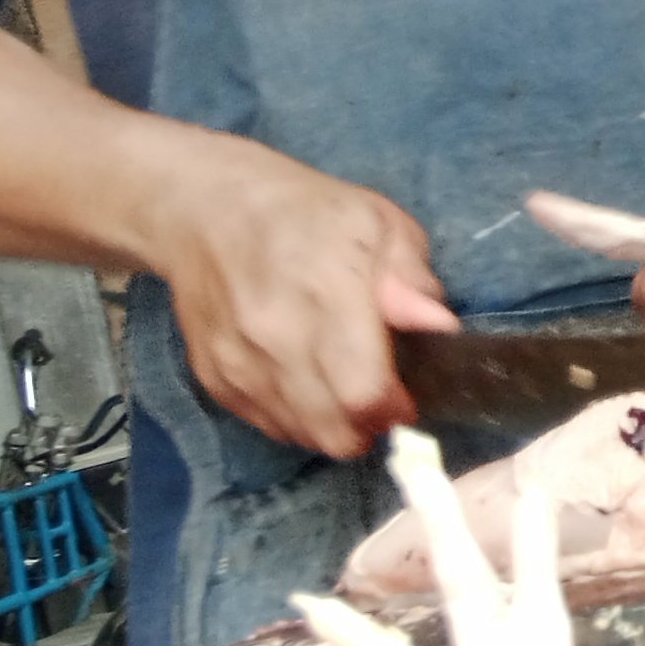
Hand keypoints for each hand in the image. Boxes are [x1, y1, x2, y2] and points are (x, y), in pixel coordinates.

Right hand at [145, 138, 454, 457]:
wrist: (206, 212)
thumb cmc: (306, 213)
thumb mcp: (379, 222)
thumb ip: (411, 278)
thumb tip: (438, 327)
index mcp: (326, 293)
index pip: (362, 390)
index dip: (394, 408)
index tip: (408, 397)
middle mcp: (274, 337)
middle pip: (331, 428)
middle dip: (368, 426)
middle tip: (381, 398)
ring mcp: (237, 362)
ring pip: (299, 434)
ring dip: (332, 426)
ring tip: (345, 389)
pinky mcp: (212, 378)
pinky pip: (265, 425)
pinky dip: (295, 418)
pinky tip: (308, 386)